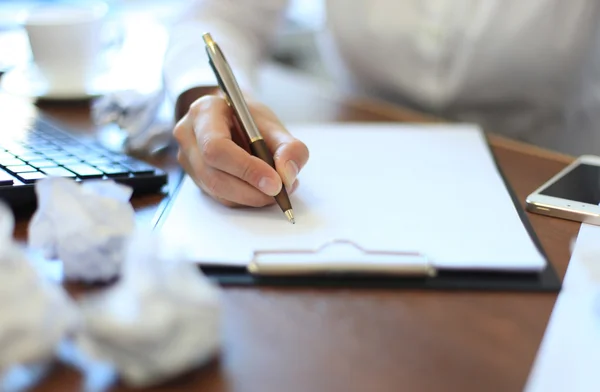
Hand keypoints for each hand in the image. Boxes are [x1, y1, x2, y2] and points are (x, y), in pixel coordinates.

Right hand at [173, 93, 308, 206]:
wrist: (233, 119)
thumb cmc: (250, 120)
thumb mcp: (274, 125)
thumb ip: (289, 147)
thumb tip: (287, 175)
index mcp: (204, 112)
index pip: (216, 147)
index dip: (246, 169)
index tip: (275, 182)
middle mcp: (188, 136)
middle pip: (214, 175)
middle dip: (251, 190)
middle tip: (280, 193)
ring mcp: (188, 159)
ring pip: (217, 191)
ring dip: (250, 198)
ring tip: (277, 191)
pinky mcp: (195, 178)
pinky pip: (219, 197)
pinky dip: (244, 199)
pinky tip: (262, 191)